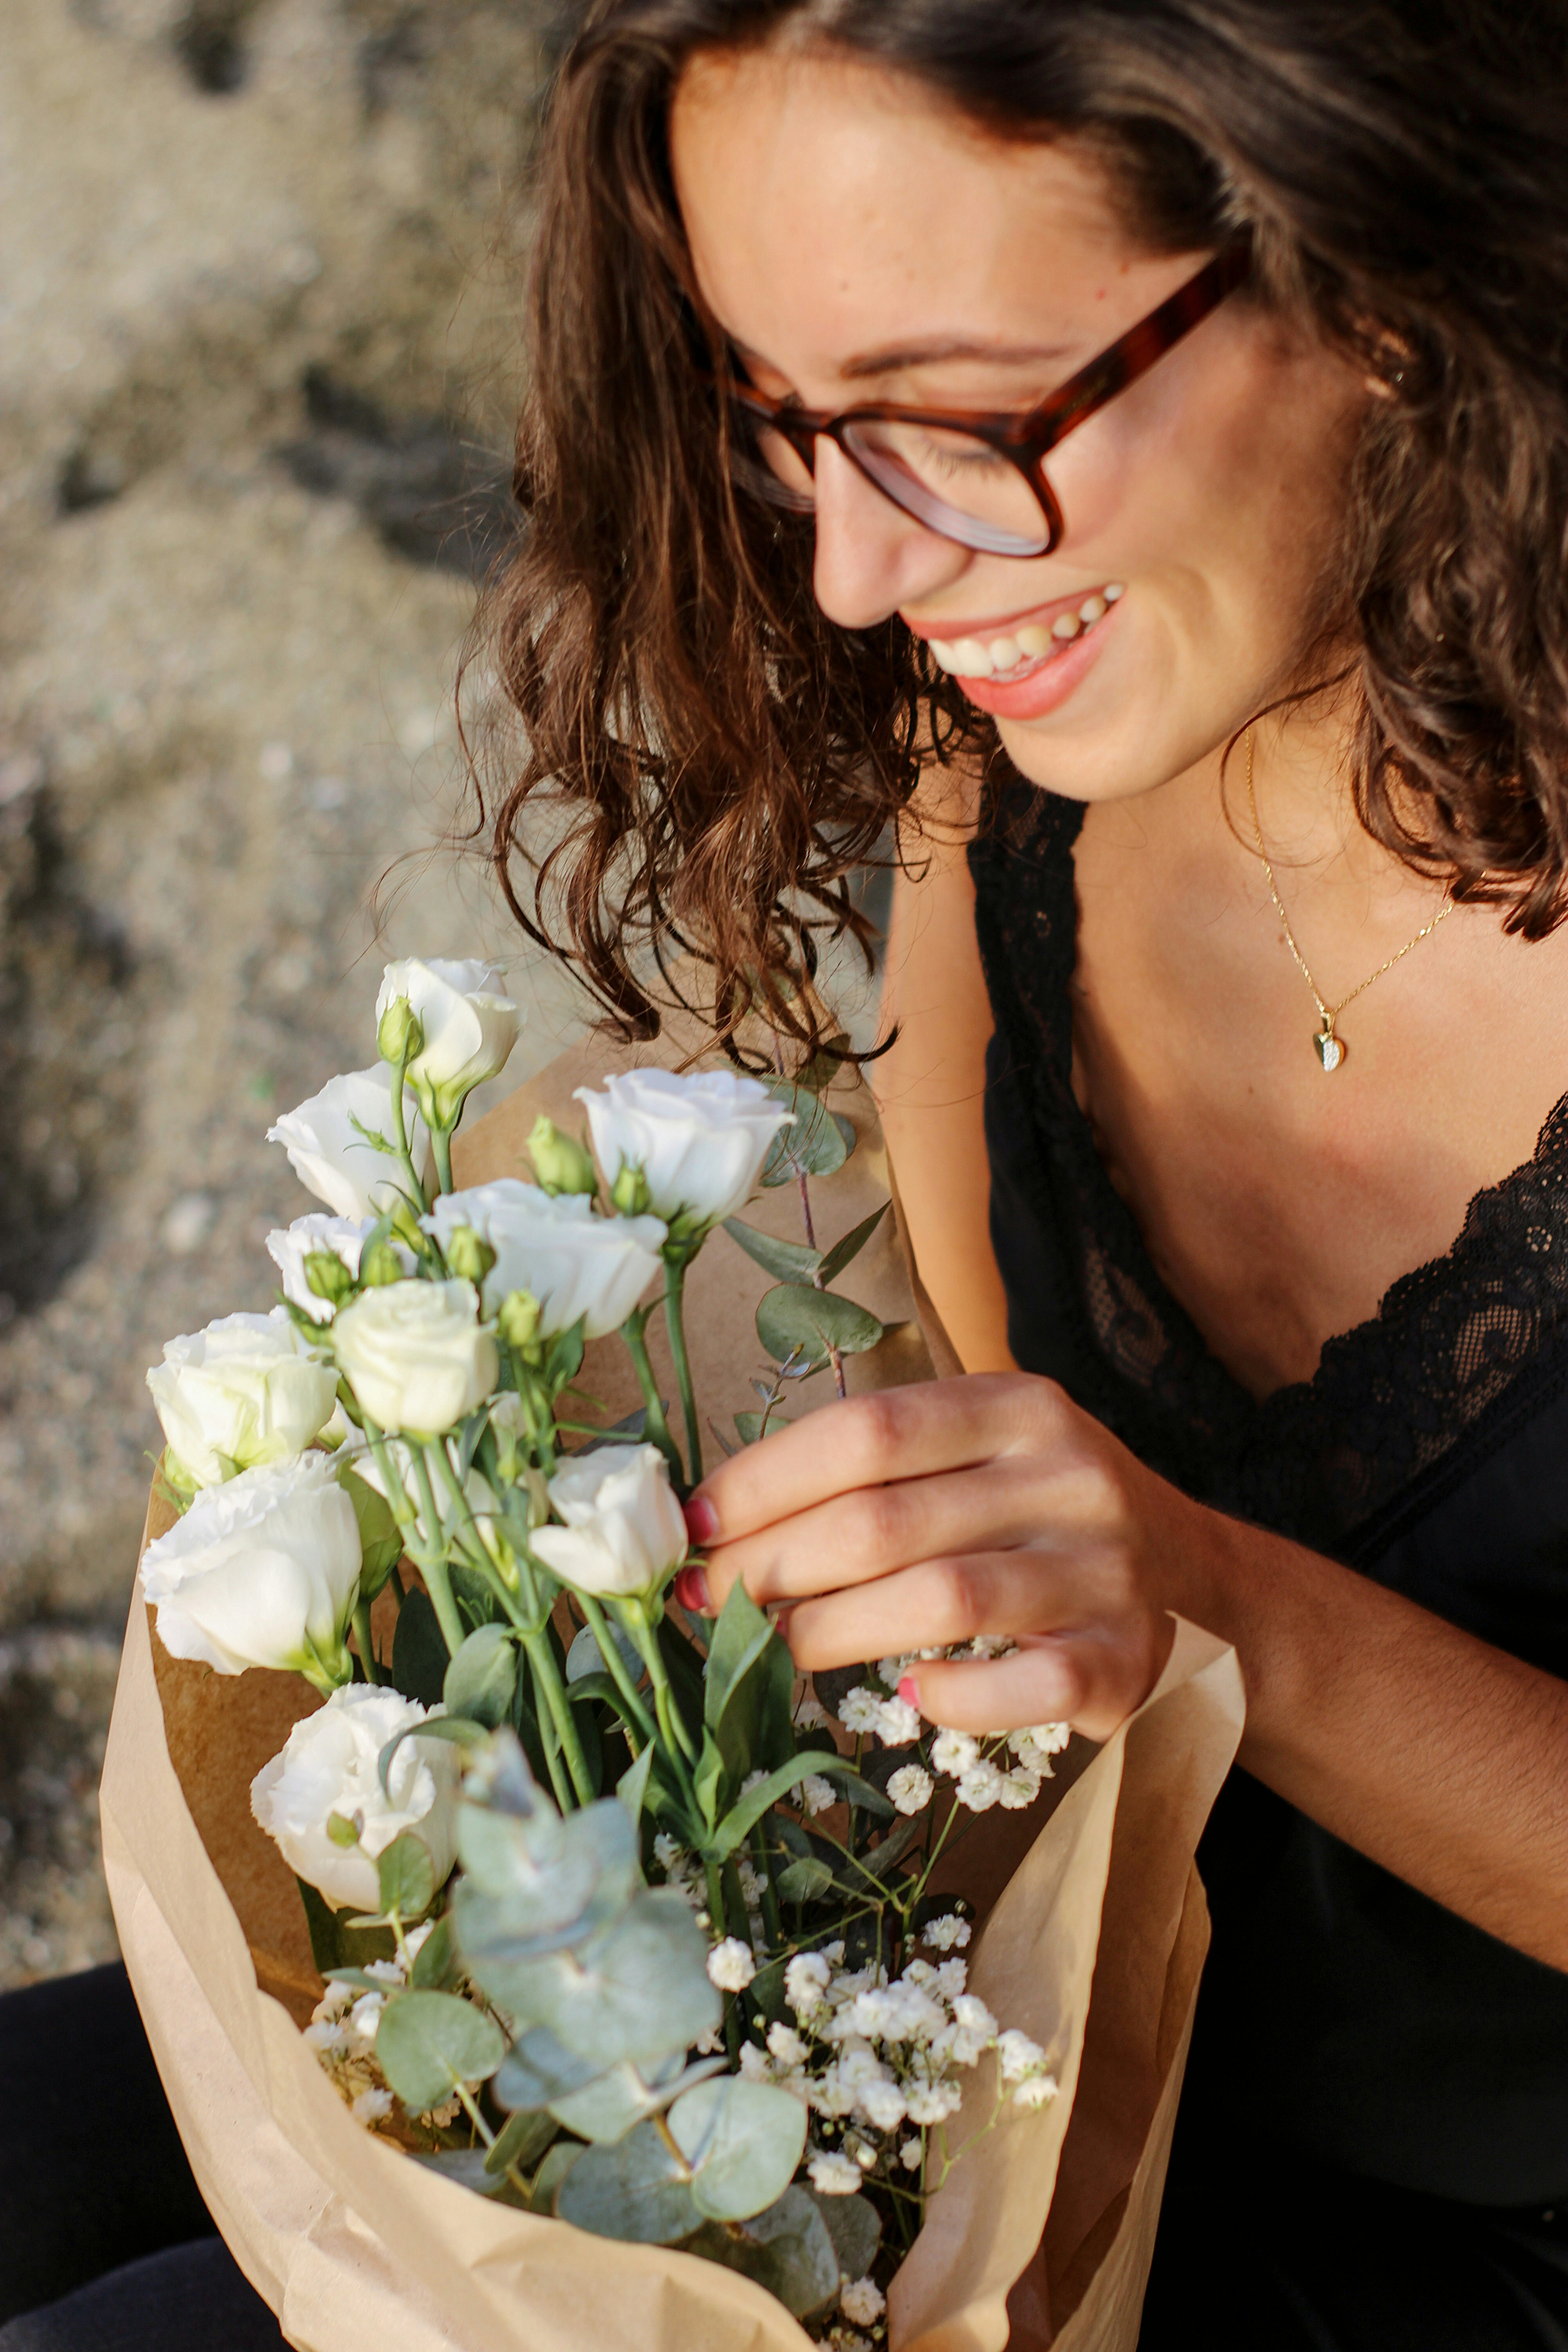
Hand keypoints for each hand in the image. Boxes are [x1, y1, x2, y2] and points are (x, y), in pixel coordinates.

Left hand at [679, 1374, 1195, 1740]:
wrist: (1199, 1586)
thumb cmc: (1044, 1516)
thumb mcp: (982, 1456)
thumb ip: (880, 1472)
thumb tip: (724, 1521)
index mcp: (1015, 1407)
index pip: (864, 1431)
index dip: (763, 1481)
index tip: (692, 1526)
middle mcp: (1065, 1474)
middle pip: (883, 1520)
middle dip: (771, 1566)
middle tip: (706, 1602)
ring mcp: (1102, 1569)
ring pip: (938, 1599)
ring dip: (831, 1632)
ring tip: (772, 1649)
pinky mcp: (1123, 1659)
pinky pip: (1021, 1686)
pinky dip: (953, 1697)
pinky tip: (910, 1695)